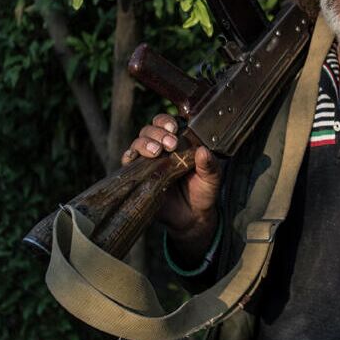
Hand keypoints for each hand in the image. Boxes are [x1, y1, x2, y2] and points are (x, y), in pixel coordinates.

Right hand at [123, 114, 220, 248]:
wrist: (192, 217)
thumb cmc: (203, 192)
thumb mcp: (212, 177)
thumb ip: (209, 165)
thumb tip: (203, 151)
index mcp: (179, 142)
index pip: (167, 123)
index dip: (166, 122)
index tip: (174, 129)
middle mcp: (161, 148)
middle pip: (149, 130)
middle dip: (158, 133)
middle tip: (170, 144)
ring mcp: (148, 162)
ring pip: (138, 142)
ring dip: (145, 143)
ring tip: (156, 152)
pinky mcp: (139, 176)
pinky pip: (128, 162)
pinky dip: (128, 156)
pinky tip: (133, 157)